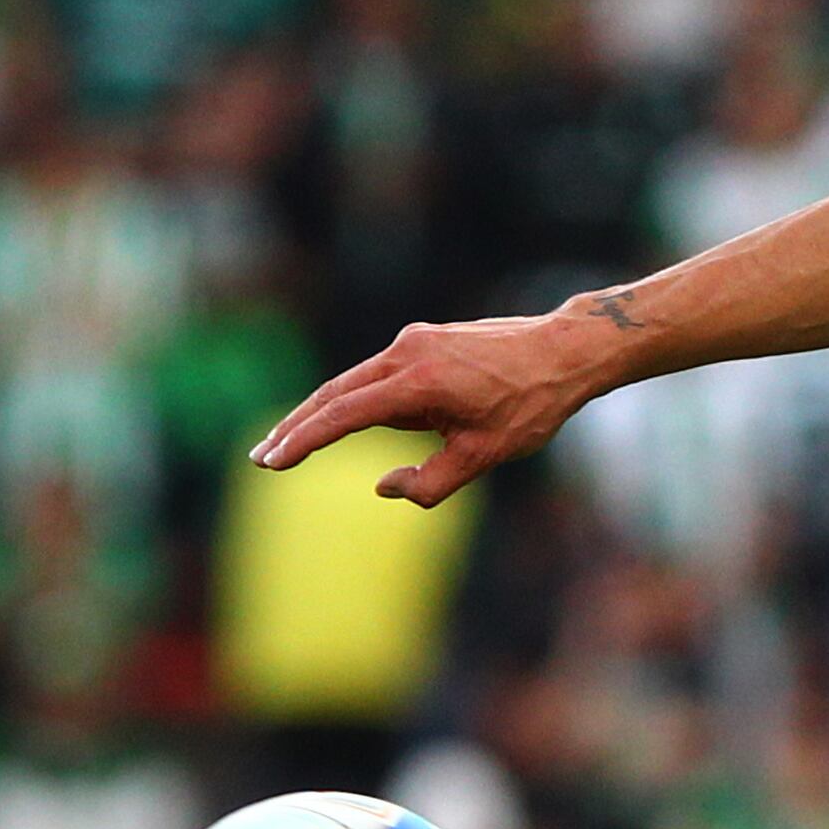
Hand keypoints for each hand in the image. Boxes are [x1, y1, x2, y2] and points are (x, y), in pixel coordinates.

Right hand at [252, 302, 631, 503]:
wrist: (566, 350)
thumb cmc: (532, 405)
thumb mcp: (486, 455)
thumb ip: (432, 481)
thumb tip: (382, 488)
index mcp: (419, 382)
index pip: (344, 413)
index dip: (304, 440)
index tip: (272, 462)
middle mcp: (407, 352)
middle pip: (335, 393)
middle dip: (296, 427)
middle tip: (262, 458)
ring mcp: (413, 341)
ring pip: (353, 382)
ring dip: (322, 412)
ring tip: (291, 445)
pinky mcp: (422, 340)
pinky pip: (377, 374)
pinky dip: (354, 398)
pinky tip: (346, 422)